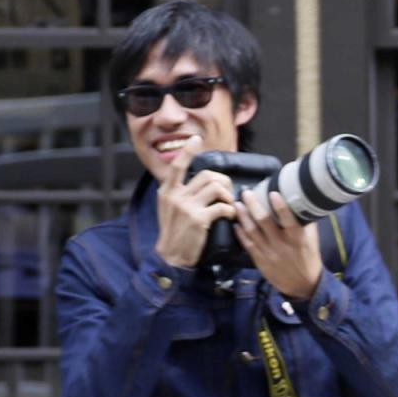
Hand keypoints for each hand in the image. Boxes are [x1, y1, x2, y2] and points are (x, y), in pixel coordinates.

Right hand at [155, 136, 235, 267]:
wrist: (171, 256)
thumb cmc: (174, 232)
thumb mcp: (169, 208)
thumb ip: (180, 192)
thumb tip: (199, 181)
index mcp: (167, 191)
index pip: (178, 165)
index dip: (188, 151)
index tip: (196, 139)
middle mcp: (175, 195)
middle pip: (207, 175)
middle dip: (223, 181)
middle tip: (228, 192)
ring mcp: (186, 206)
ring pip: (216, 187)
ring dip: (228, 195)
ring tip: (229, 204)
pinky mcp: (198, 219)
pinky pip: (222, 206)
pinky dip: (230, 210)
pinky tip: (229, 216)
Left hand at [234, 190, 323, 298]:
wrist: (303, 285)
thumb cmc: (309, 258)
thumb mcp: (312, 240)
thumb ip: (306, 223)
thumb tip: (301, 203)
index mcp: (298, 238)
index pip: (288, 220)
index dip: (280, 206)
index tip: (272, 192)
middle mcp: (282, 245)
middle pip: (264, 222)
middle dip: (253, 205)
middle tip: (246, 193)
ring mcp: (269, 253)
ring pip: (252, 232)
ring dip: (243, 217)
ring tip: (237, 204)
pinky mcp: (260, 261)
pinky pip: (248, 245)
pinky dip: (241, 234)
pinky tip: (236, 224)